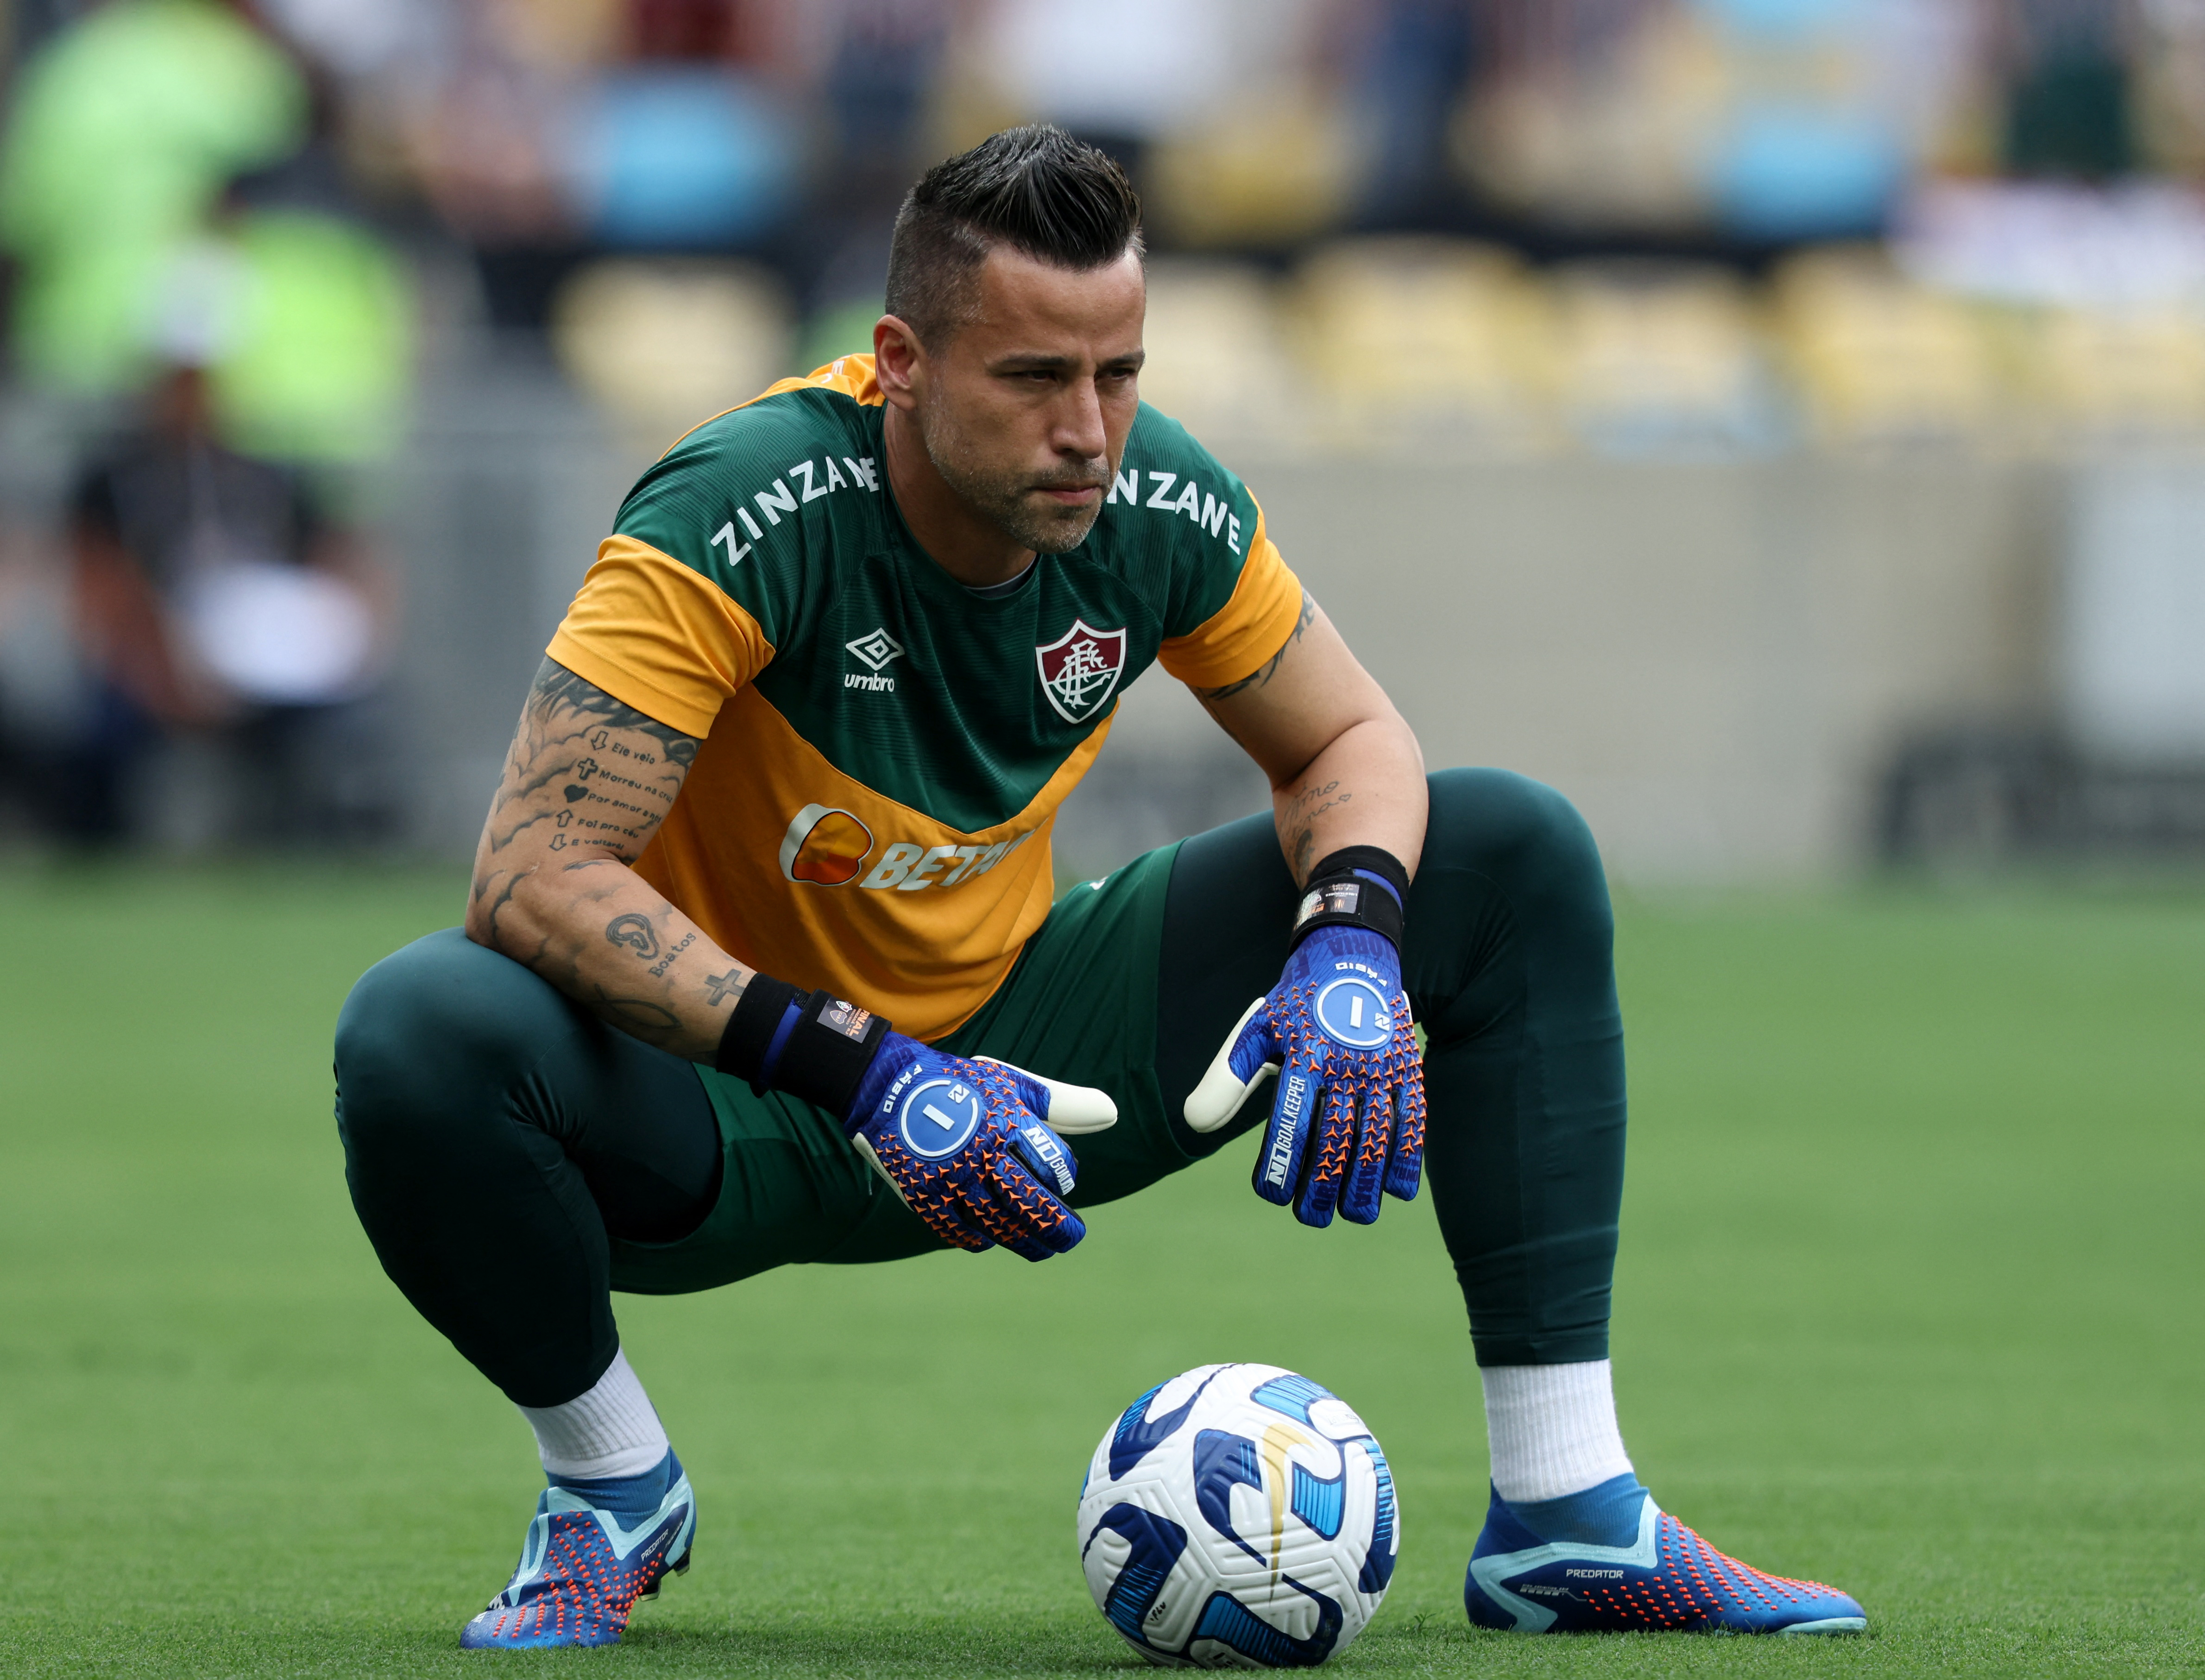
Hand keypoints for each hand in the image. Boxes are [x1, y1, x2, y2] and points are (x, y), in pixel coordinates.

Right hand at [844, 1034, 1117, 1259]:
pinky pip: (956, 1230)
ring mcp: (951, 1178)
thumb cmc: (960, 1083)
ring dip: (1024, 1242)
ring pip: (998, 1223)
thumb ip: (1060, 1103)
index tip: (1066, 1183)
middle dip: (1057, 1228)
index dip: (1065, 1175)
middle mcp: (982, 1154)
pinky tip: (990, 1240)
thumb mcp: (1011, 1084)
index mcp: (1008, 1122)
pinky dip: (977, 1240)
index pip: (1052, 1163)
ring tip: (1043, 1251)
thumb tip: (1112, 1113)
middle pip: (1030, 1204)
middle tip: (1072, 1239)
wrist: (888, 1086)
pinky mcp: (923, 1194)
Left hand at [1183, 925, 1424, 1226]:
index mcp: (1303, 1052)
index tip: (1272, 1195)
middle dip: (1323, 1184)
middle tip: (1309, 1218)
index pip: (1290, 1116)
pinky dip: (1407, 1155)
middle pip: (1335, 1134)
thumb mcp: (1256, 1032)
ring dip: (1365, 1181)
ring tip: (1353, 1215)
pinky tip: (1397, 1191)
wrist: (1352, 955)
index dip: (1282, 1160)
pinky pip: (1412, 1116)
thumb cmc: (1296, 1006)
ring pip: (1376, 1133)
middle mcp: (1344, 1060)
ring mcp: (1380, 1065)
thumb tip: (1193, 1123)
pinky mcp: (1407, 1067)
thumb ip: (1227, 1078)